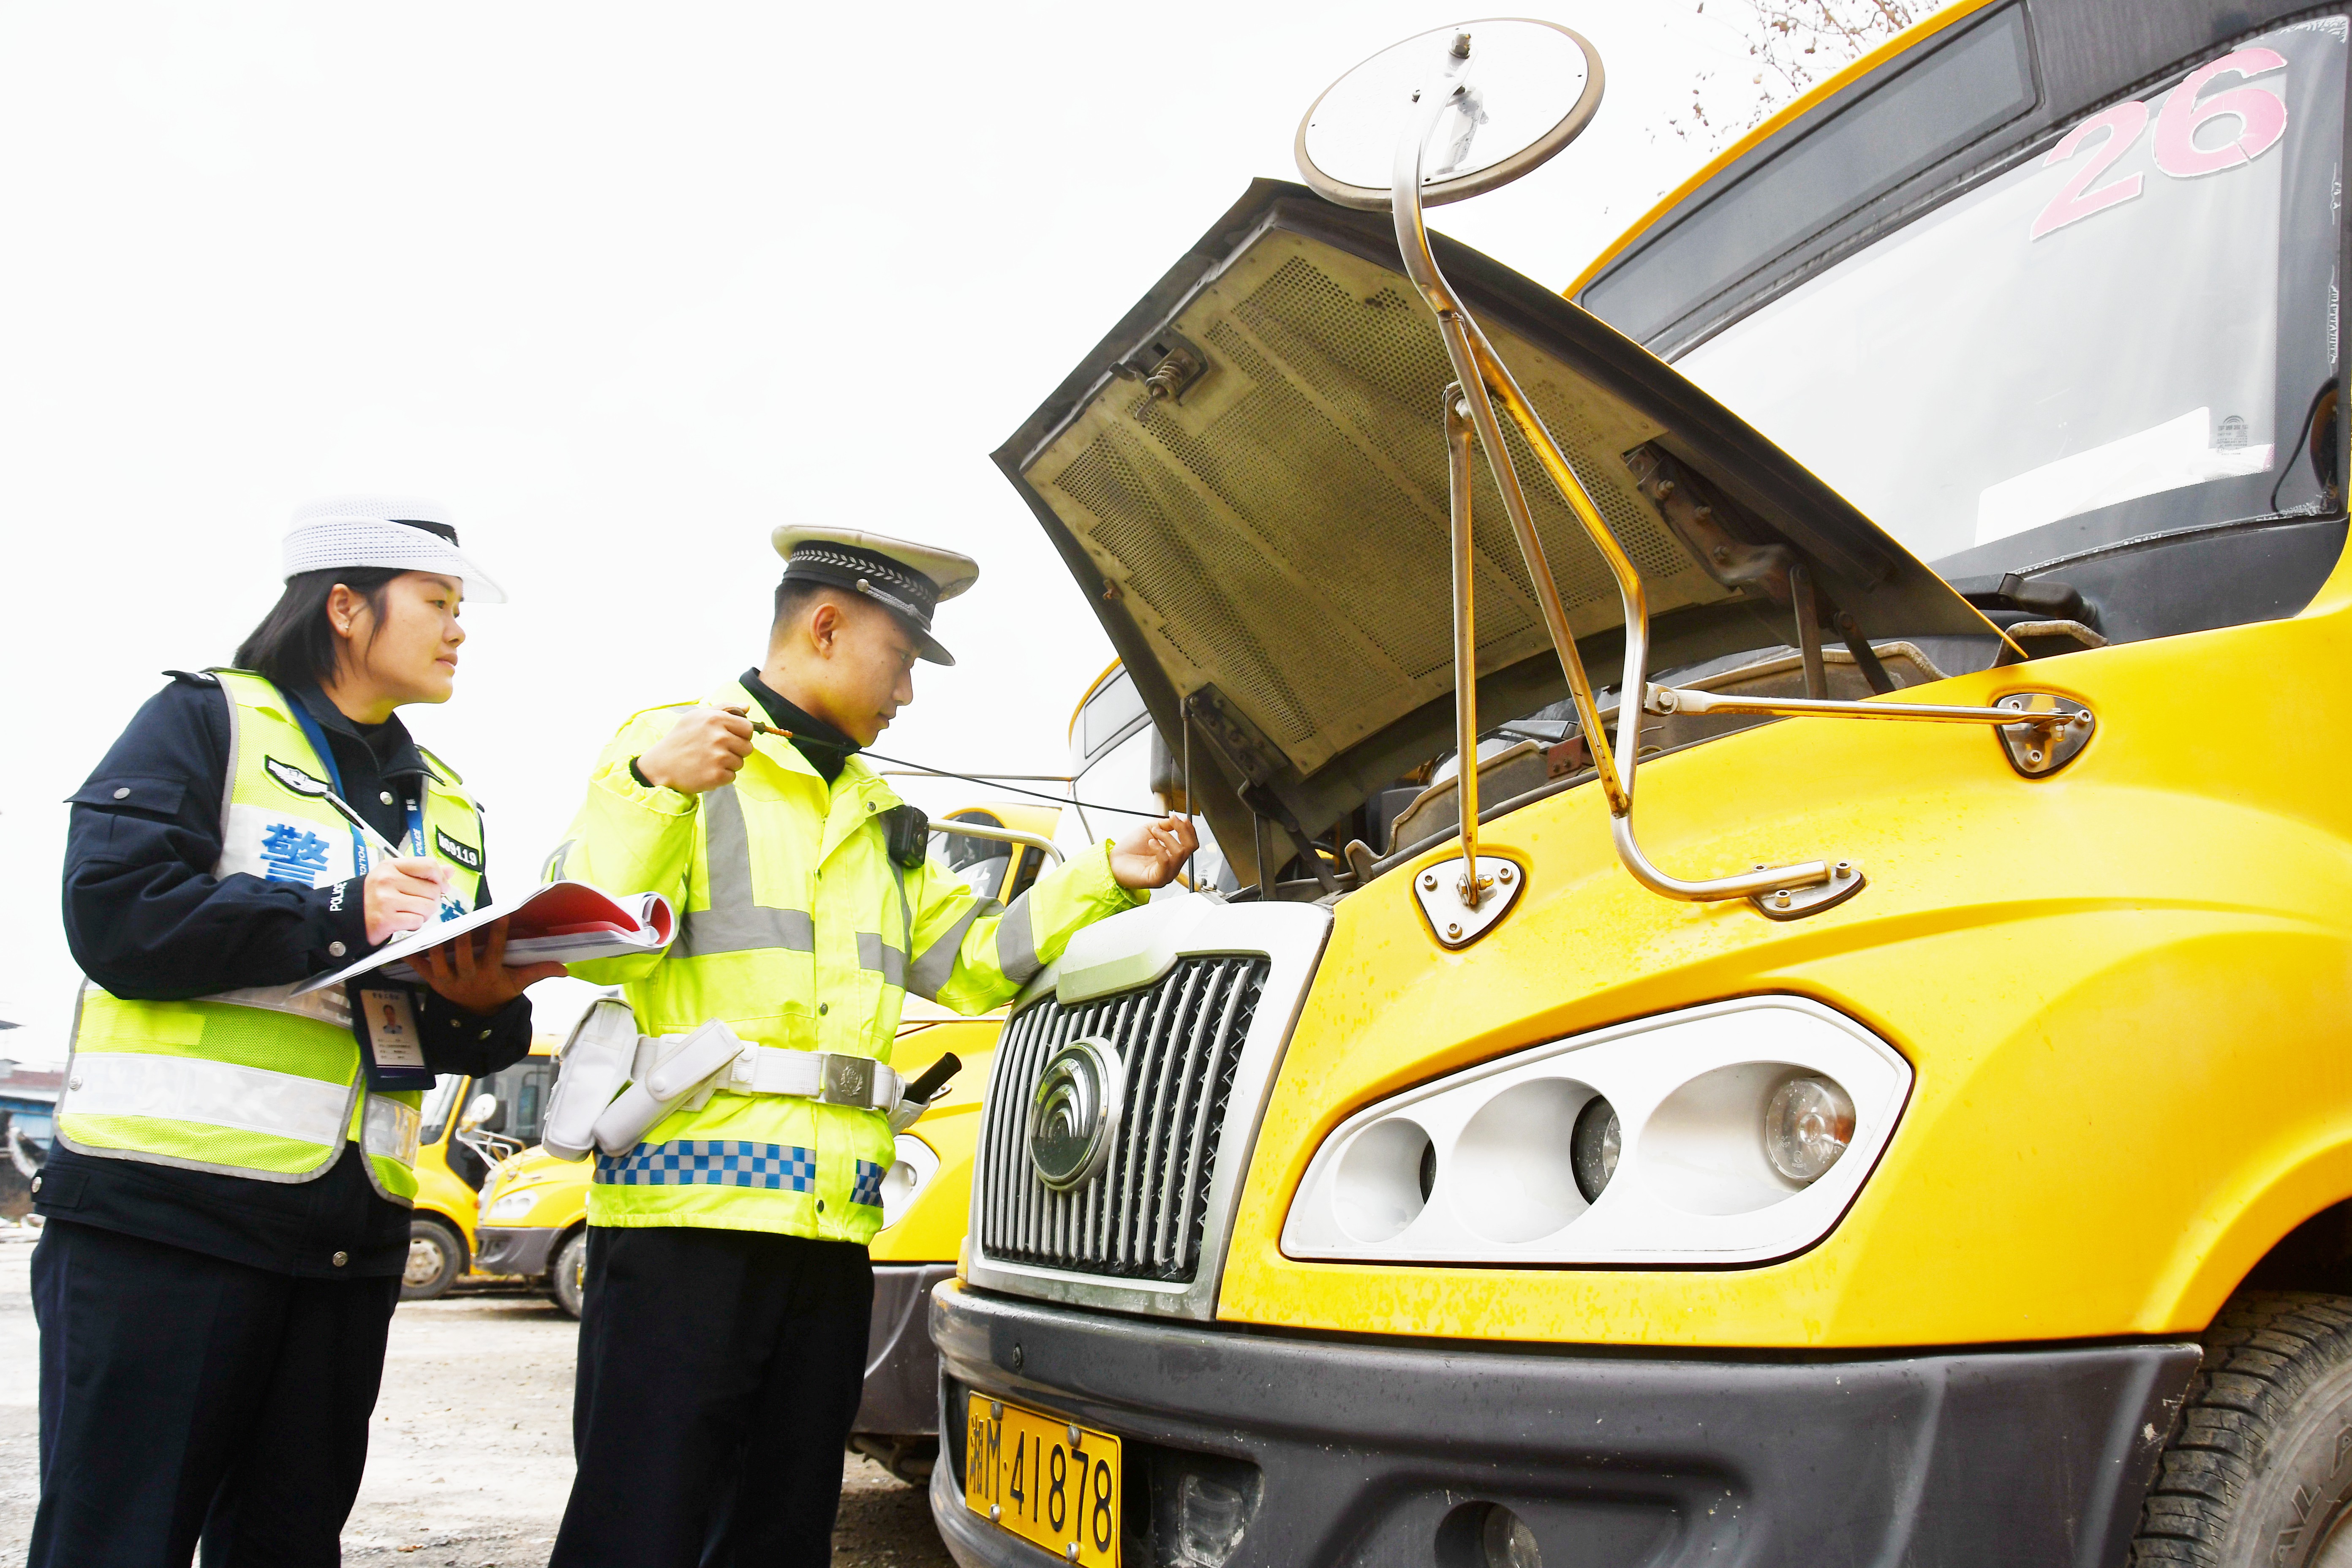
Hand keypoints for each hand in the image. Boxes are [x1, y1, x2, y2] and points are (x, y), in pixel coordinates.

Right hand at [364, 856, 451, 945]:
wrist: (347, 916)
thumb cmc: (375, 896)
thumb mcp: (394, 876)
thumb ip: (423, 872)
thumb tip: (450, 870)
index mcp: (391, 866)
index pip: (428, 865)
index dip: (441, 878)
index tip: (442, 887)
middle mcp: (387, 880)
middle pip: (432, 890)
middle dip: (431, 901)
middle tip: (417, 904)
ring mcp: (386, 900)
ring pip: (428, 907)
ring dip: (423, 914)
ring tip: (408, 912)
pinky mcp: (386, 919)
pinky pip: (417, 922)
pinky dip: (414, 925)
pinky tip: (401, 921)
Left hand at [413, 917, 565, 1014]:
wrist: (476, 1017)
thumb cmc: (498, 993)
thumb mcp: (519, 984)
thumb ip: (539, 972)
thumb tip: (566, 969)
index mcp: (489, 973)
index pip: (494, 950)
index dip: (498, 932)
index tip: (501, 913)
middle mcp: (467, 976)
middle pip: (462, 952)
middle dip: (462, 934)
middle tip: (461, 913)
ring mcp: (447, 979)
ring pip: (438, 958)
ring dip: (436, 941)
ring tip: (435, 921)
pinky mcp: (432, 981)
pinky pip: (418, 967)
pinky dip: (410, 955)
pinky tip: (404, 941)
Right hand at [635, 706, 754, 794]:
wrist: (660, 765)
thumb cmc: (680, 739)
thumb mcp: (697, 716)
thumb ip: (724, 709)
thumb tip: (747, 706)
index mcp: (716, 719)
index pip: (748, 728)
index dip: (741, 735)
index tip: (730, 738)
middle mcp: (719, 737)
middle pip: (747, 747)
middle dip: (736, 751)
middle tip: (716, 751)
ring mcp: (718, 757)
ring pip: (740, 763)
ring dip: (728, 764)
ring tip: (708, 761)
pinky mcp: (716, 775)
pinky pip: (731, 777)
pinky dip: (721, 777)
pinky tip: (706, 771)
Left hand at [1108, 814, 1198, 890]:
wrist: (1114, 860)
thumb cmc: (1130, 848)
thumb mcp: (1150, 829)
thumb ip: (1165, 825)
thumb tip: (1177, 820)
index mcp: (1173, 854)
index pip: (1192, 843)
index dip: (1189, 829)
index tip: (1181, 818)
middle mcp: (1173, 865)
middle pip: (1191, 847)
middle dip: (1182, 830)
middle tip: (1172, 821)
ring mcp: (1167, 873)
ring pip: (1180, 852)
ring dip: (1166, 837)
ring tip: (1153, 833)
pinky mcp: (1158, 879)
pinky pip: (1166, 861)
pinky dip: (1159, 848)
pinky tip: (1151, 842)